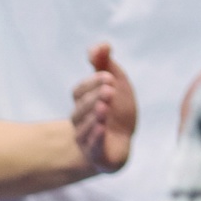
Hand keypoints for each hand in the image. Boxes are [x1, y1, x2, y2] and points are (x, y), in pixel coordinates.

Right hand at [70, 41, 136, 173]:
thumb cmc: (116, 110)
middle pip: (80, 109)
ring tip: (104, 107)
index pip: (79, 91)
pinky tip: (102, 127)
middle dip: (93, 98)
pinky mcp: (97, 154)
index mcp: (82, 103)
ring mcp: (86, 139)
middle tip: (109, 89)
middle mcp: (80, 121)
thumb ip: (105, 64)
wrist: (121, 141)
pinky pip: (92, 146)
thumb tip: (100, 45)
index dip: (91, 83)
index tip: (108, 76)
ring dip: (94, 116)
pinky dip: (95, 136)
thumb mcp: (115, 82)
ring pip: (84, 128)